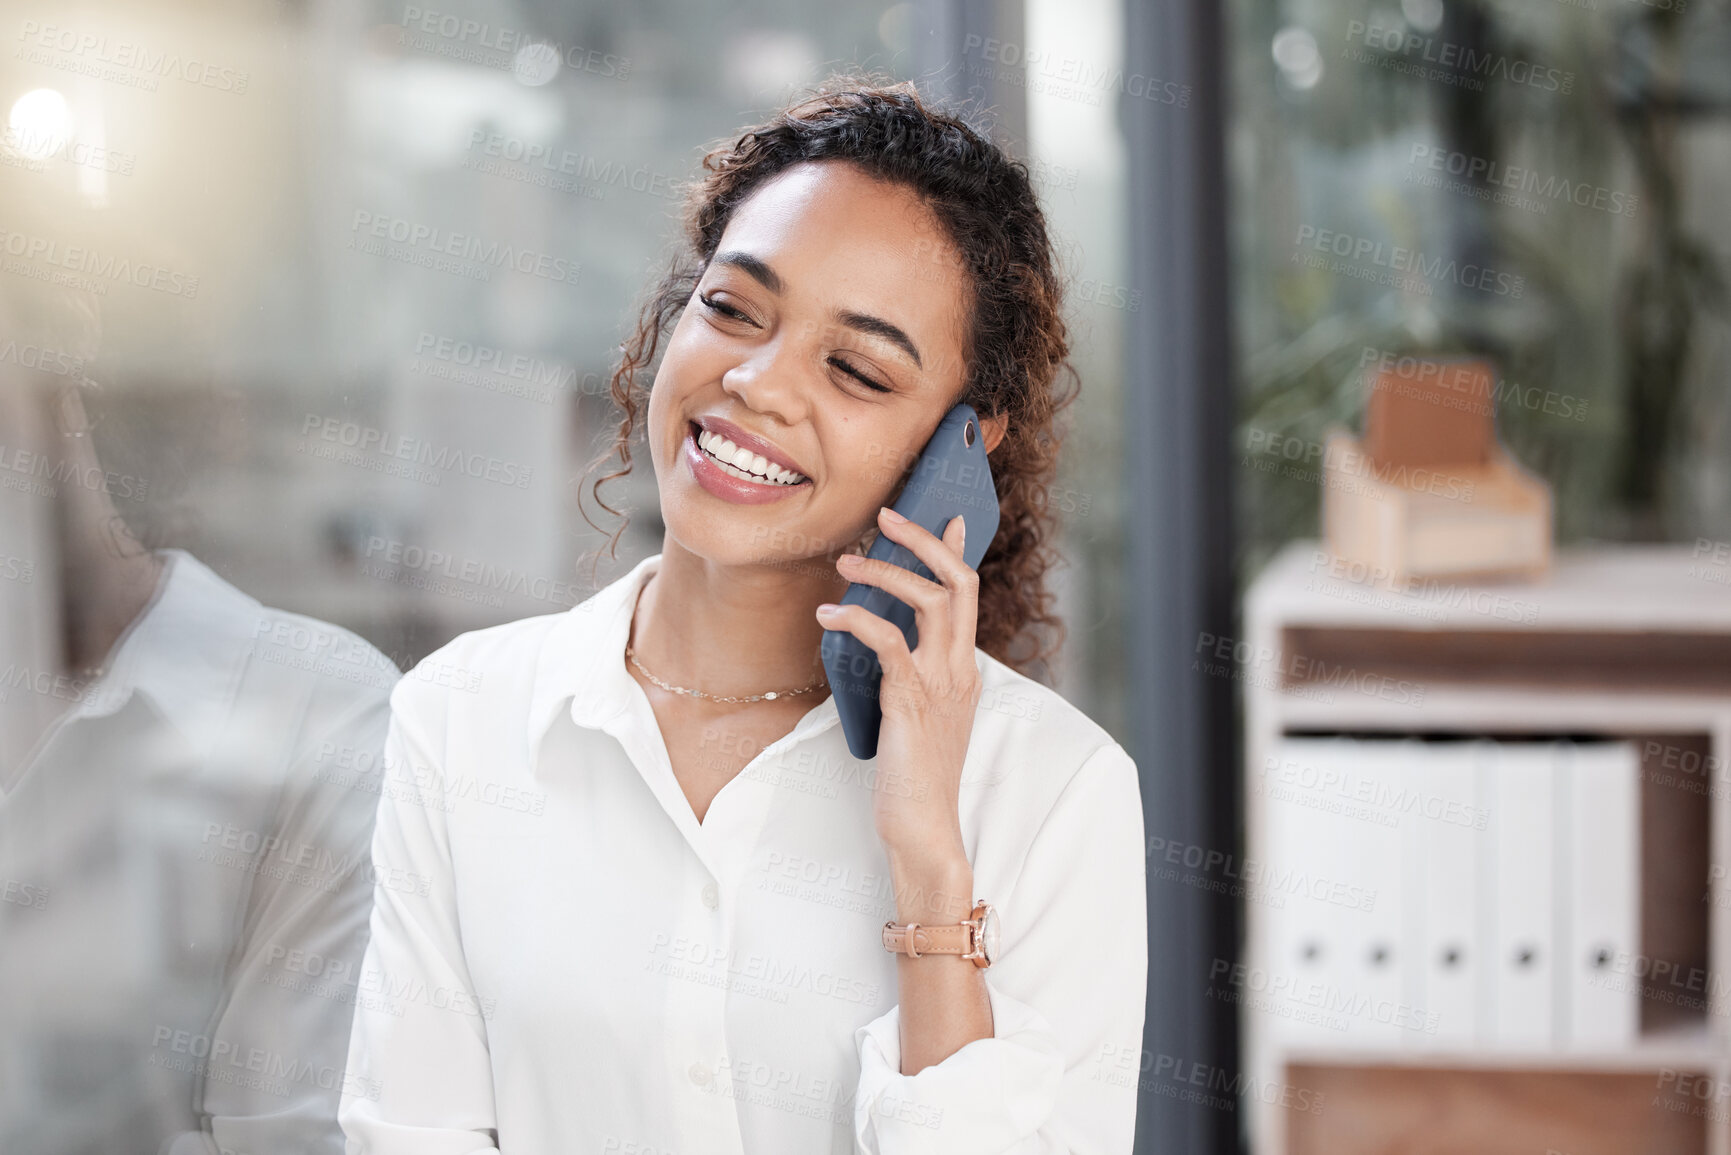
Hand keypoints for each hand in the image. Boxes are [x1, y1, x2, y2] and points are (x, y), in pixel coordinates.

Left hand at [815, 506, 981, 878]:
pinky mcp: (912, 701)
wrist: (923, 828)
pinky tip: (828, 616)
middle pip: (958, 583)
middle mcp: (959, 670)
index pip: (969, 596)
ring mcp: (940, 684)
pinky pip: (888, 642)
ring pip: (930, 601)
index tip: (949, 517)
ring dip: (886, 571)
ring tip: (846, 561)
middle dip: (924, 541)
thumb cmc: (912, 778)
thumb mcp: (918, 717)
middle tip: (887, 515)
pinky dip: (856, 620)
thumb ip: (911, 678)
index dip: (957, 552)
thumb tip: (882, 644)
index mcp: (963, 671)